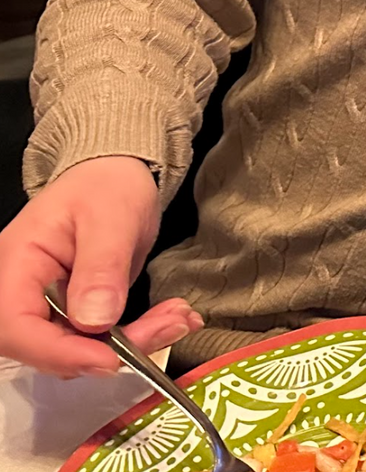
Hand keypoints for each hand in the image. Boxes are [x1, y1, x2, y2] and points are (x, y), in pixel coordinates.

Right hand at [0, 155, 199, 375]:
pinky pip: (99, 339)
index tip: (110, 359)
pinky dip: (138, 335)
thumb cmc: (105, 185)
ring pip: (79, 349)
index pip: (17, 328)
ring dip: (133, 344)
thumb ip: (102, 266)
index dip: (60, 353)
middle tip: (170, 325)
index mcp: (13, 267)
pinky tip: (173, 319)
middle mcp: (21, 294)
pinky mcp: (73, 313)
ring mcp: (46, 307)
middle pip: (49, 347)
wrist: (115, 175)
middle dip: (111, 349)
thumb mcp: (111, 216)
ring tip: (179, 317)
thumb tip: (94, 322)